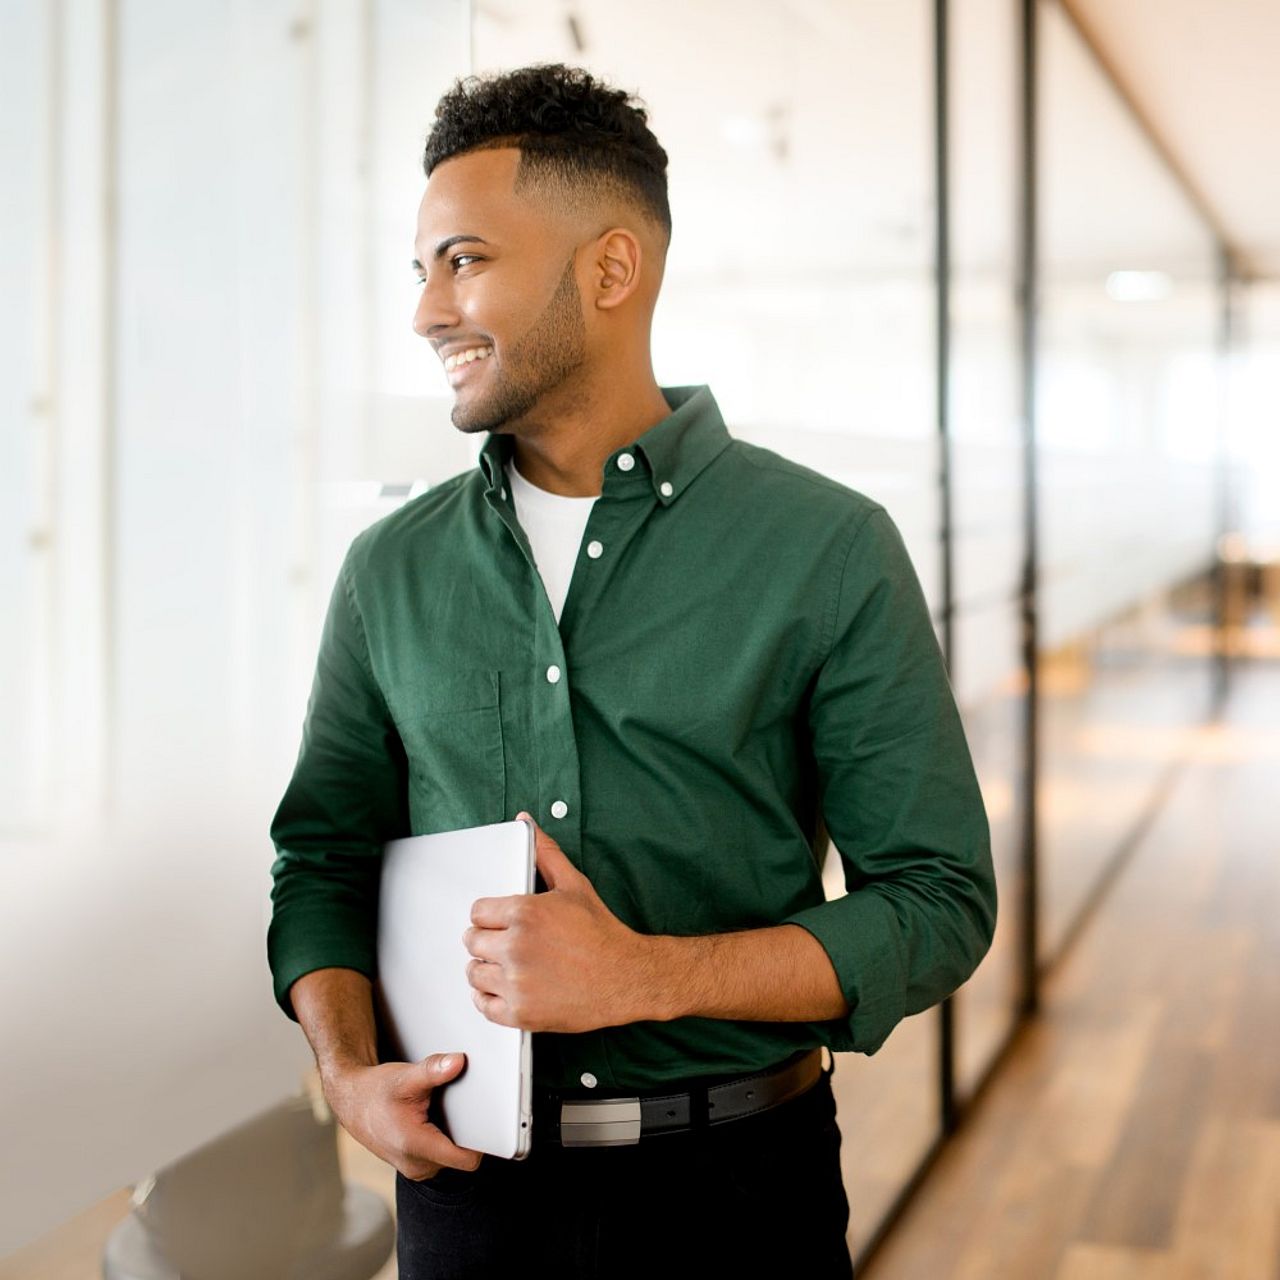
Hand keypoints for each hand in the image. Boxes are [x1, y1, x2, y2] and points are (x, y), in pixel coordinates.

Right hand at [323, 1052, 483, 1181]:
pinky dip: (442, 1139)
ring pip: (451, 1157)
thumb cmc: (376, 1091)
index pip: (466, 1160)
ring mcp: (415, 1168)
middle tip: (462, 1108)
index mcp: (416, 1147)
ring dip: (453, 1137)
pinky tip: (434, 1120)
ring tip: (442, 1113)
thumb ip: (434, 1070)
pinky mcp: (414, 1165)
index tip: (488, 1121)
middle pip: (461, 1157)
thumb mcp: (406, 1077)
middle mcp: (417, 1165)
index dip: (482, 1141)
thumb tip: (459, 1061)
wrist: (352, 1102)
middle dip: (467, 1134)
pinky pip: (441, 1157)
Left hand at [463, 811, 654, 1031]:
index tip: (502, 922)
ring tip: (508, 965)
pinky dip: (489, 999)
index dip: (490, 916)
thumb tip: (526, 822)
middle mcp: (515, 947)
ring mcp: (516, 982)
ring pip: (473, 973)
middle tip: (507, 943)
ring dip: (486, 968)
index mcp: (525, 913)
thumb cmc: (602, 932)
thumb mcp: (575, 884)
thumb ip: (545, 853)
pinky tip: (507, 988)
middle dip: (486, 940)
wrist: (626, 977)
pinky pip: (483, 1005)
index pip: (477, 912)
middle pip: (471, 941)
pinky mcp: (520, 1012)